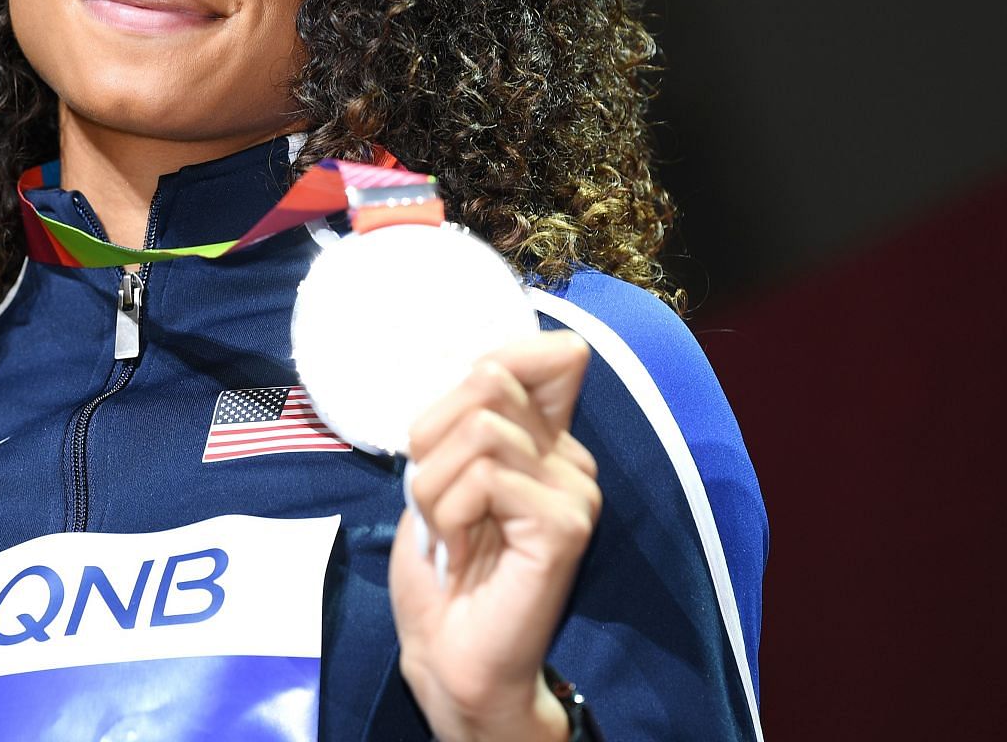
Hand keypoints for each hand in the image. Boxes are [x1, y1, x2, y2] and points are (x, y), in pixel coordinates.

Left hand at [390, 331, 599, 741]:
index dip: (486, 367)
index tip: (442, 435)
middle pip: (489, 380)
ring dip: (435, 487)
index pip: (546, 353)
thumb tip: (482, 365)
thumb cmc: (440, 565)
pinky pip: (487, 478)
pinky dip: (450, 516)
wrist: (446, 652)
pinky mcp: (566, 524)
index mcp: (544, 439)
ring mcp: (575, 490)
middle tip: (433, 502)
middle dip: (432, 437)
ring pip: (482, 430)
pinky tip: (459, 555)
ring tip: (446, 534)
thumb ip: (462, 417)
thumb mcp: (439, 470)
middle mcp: (570, 457)